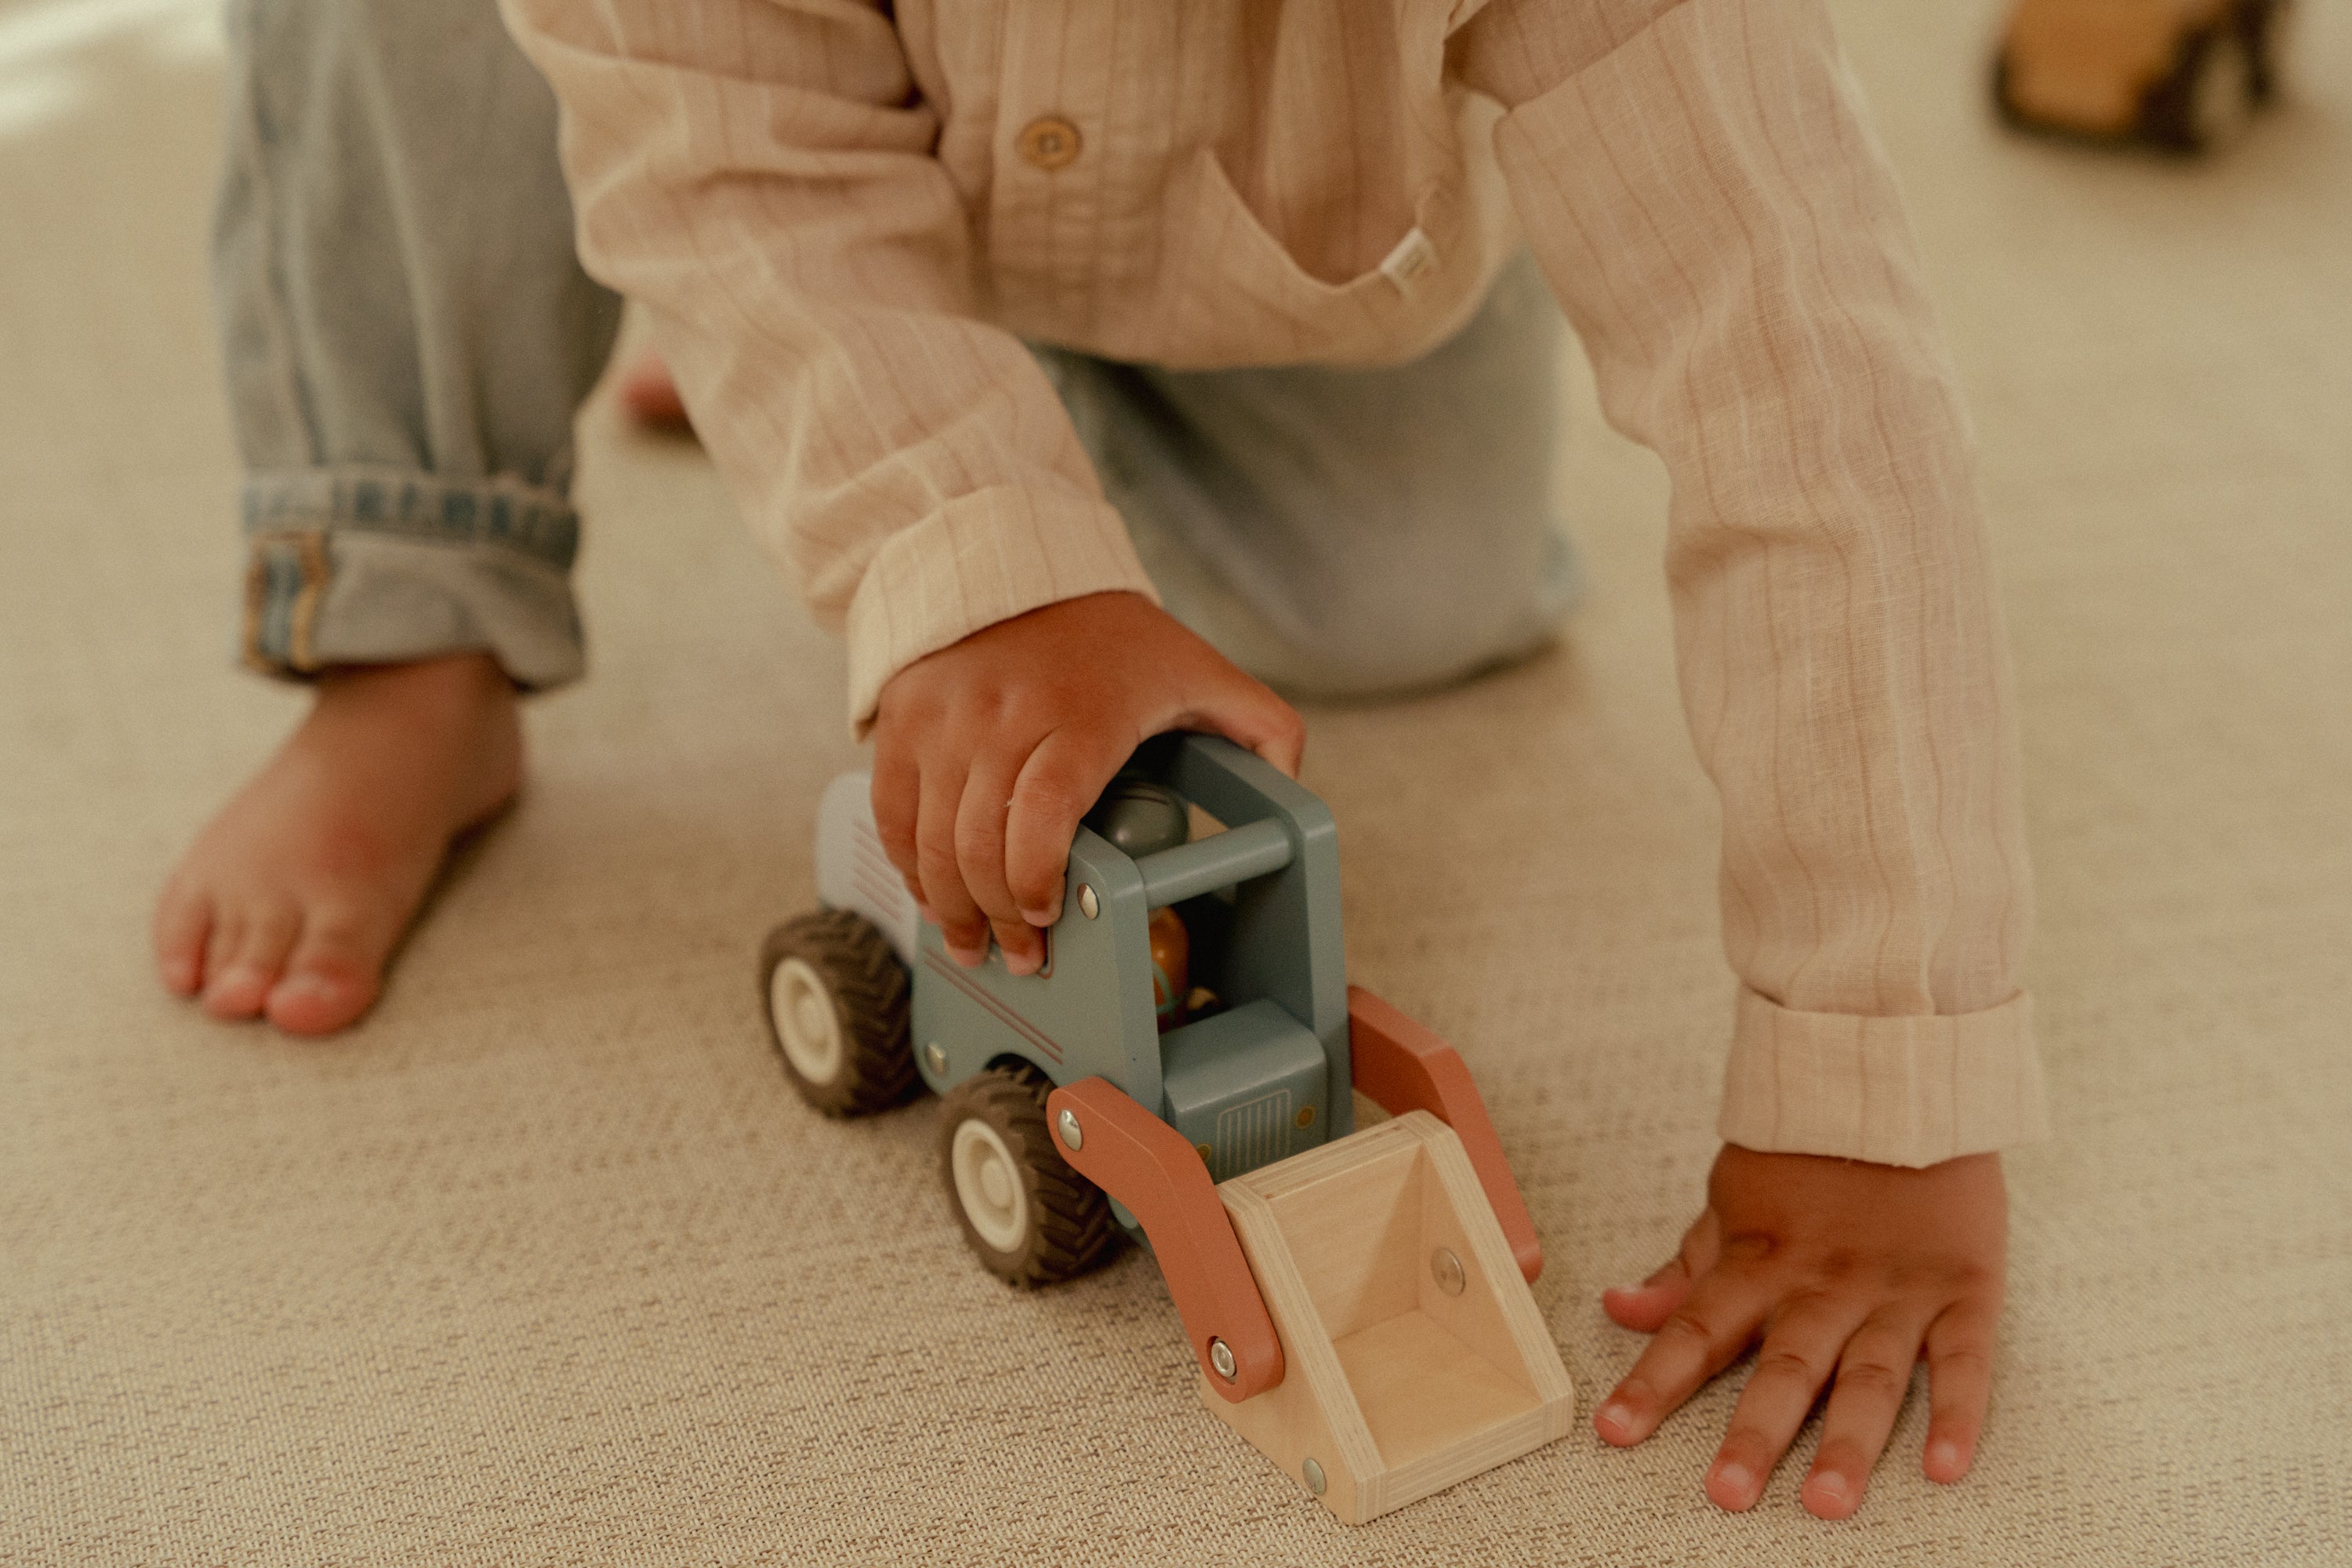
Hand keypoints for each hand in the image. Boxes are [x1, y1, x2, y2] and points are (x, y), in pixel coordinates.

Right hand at [870, 591, 1303, 974]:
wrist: (1013, 559)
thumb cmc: (1111, 632)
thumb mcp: (1201, 669)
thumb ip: (1261, 730)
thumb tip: (1293, 793)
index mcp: (1081, 712)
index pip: (1044, 809)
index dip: (1036, 876)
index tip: (1046, 916)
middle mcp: (1003, 714)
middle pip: (979, 840)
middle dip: (996, 916)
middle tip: (1020, 956)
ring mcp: (945, 717)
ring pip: (930, 836)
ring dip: (948, 906)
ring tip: (972, 945)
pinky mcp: (903, 718)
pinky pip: (893, 809)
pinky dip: (908, 864)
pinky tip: (932, 896)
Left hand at [1594, 1146, 2005, 1518]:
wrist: (1901, 1075)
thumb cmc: (1809, 1146)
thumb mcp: (1733, 1196)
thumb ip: (1688, 1265)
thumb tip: (1621, 1308)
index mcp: (1761, 1260)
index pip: (1696, 1329)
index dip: (1654, 1382)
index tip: (1615, 1432)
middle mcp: (1824, 1284)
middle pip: (1784, 1368)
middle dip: (1754, 1434)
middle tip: (1727, 1494)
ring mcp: (1896, 1289)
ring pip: (1869, 1377)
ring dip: (1848, 1443)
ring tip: (1828, 1502)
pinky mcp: (1963, 1287)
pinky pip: (1962, 1359)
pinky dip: (1955, 1414)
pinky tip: (1942, 1466)